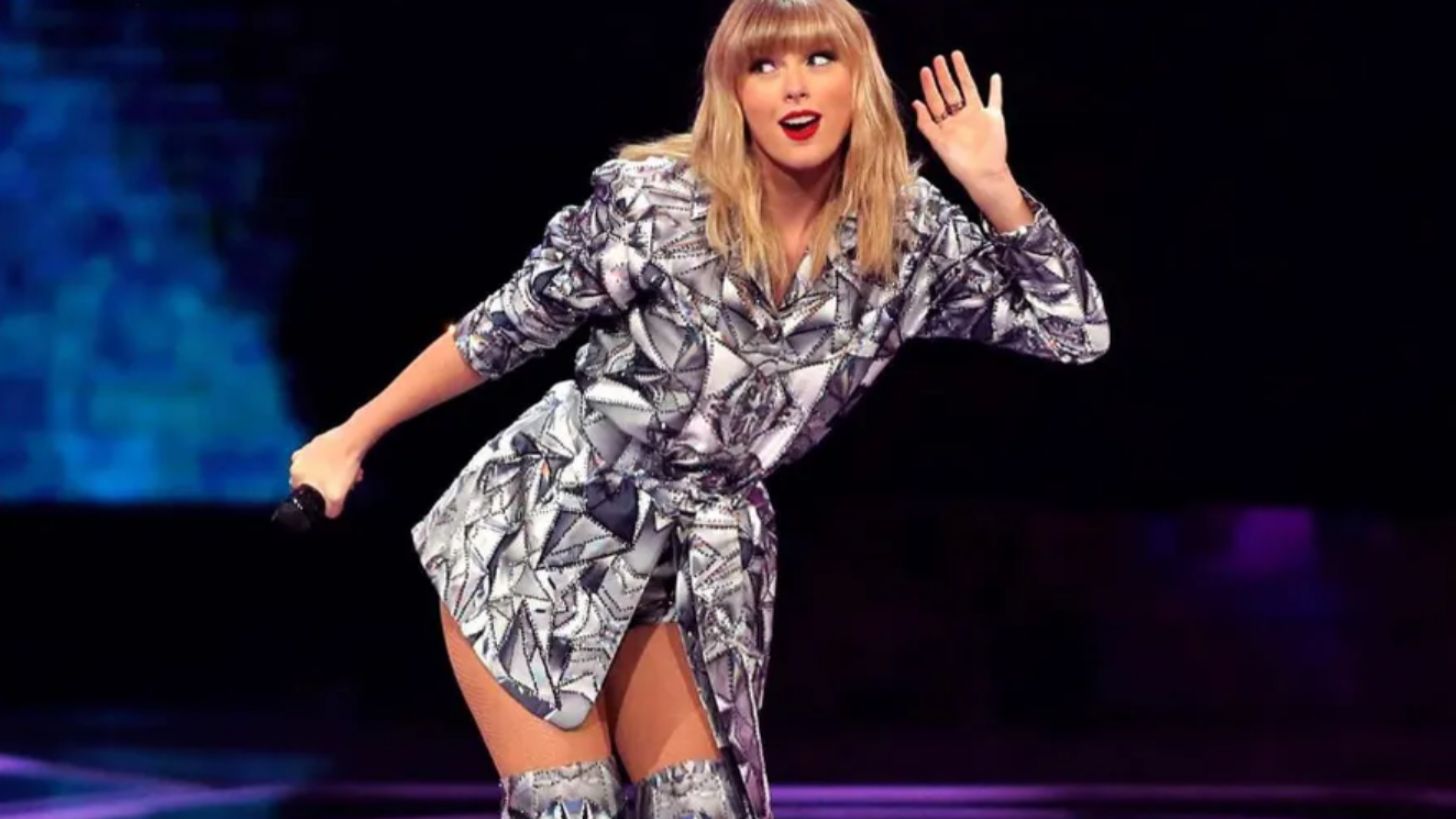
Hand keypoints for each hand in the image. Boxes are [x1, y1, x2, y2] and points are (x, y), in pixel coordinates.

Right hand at [288, 425, 366, 519]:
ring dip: (337, 474)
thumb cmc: (342, 467)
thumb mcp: (337, 495)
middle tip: (345, 485)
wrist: (354, 439)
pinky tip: (350, 463)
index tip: (333, 495)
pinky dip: (337, 462)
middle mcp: (297, 460)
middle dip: (330, 485)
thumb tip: (330, 513)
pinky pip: (327, 458)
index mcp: (295, 473)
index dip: (319, 497)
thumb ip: (331, 509)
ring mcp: (307, 448)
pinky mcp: (320, 440)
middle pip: (314, 480)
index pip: (302, 492)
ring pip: (322, 470)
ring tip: (352, 475)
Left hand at [912, 51, 1010, 188]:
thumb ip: (926, 124)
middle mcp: (960, 117)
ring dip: (963, 73)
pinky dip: (996, 89)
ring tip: (957, 56)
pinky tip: (995, 77)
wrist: (982, 173)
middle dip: (943, 75)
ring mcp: (977, 116)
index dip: (929, 86)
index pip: (935, 100)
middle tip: (937, 58)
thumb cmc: (959, 162)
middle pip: (950, 91)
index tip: (925, 70)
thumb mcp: (937, 143)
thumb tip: (916, 103)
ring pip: (969, 89)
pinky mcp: (993, 118)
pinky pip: (995, 100)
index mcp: (945, 123)